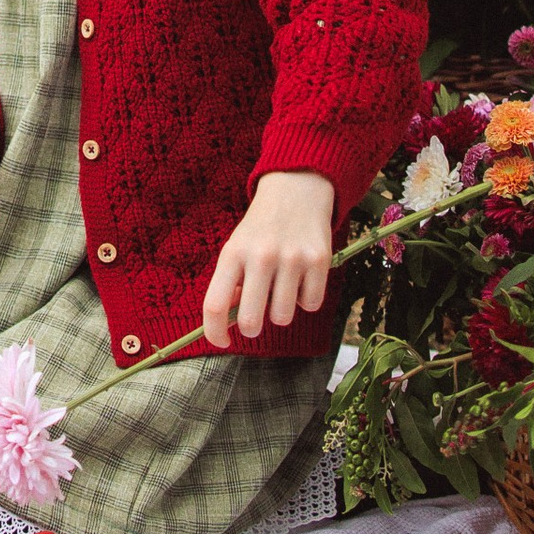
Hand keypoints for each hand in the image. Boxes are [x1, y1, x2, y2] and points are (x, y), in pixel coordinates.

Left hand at [202, 171, 335, 344]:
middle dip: (251, 329)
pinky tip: (302, 277)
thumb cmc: (261, 229)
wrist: (295, 190)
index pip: (215, 304)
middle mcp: (261, 255)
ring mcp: (291, 258)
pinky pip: (311, 305)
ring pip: (282, 317)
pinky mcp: (318, 260)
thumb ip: (232, 283)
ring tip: (281, 287)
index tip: (222, 342)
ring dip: (281, 311)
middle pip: (250, 320)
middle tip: (255, 320)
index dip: (214, 332)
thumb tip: (226, 323)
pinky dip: (306, 299)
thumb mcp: (238, 247)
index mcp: (233, 252)